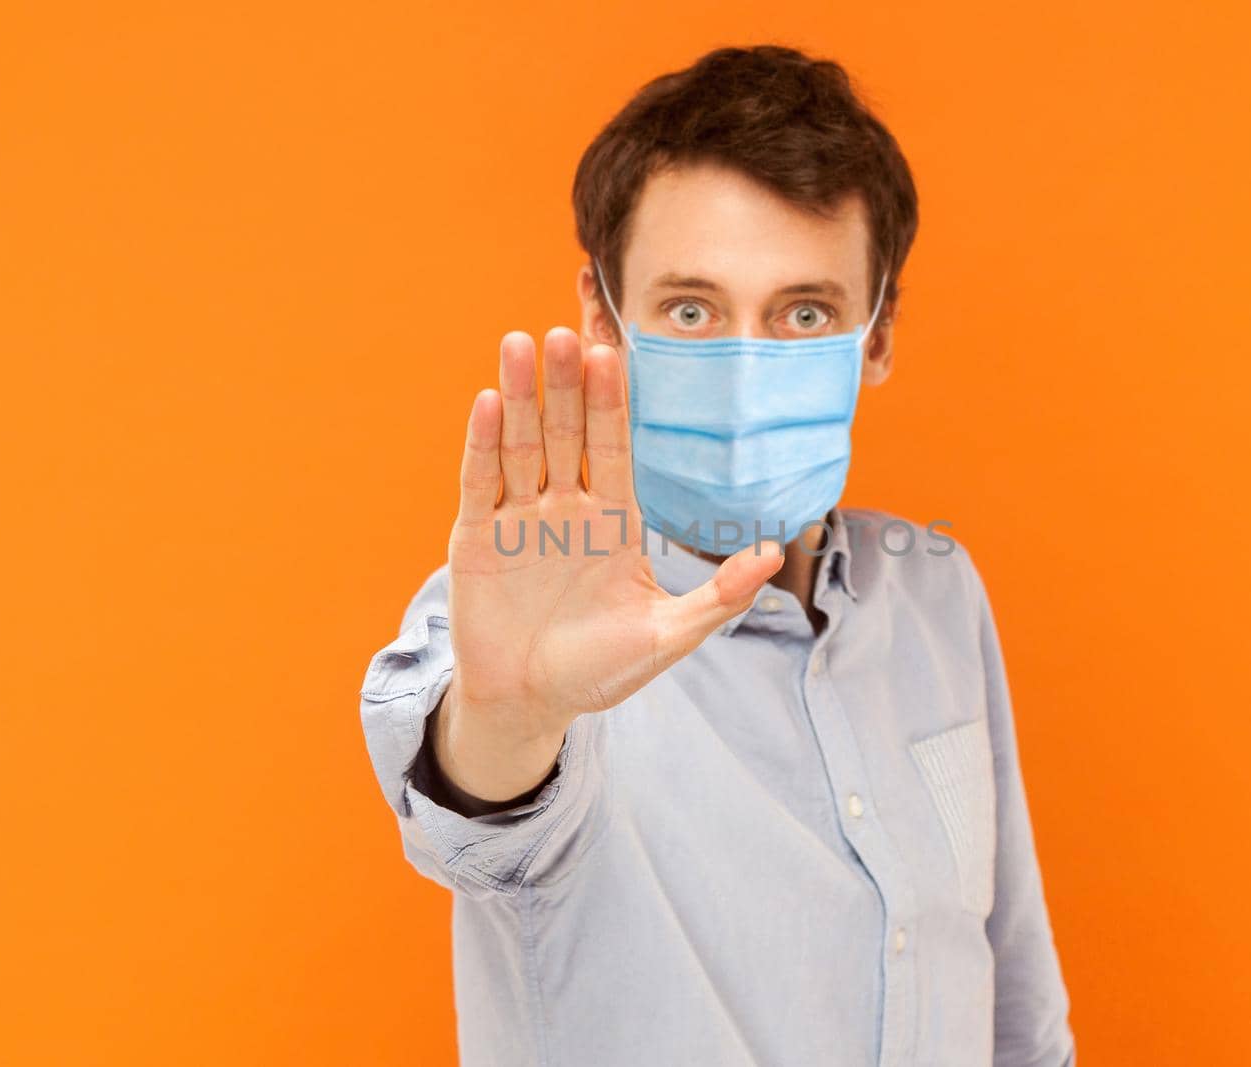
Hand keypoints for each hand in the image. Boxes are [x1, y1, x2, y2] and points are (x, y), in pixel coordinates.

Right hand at [435, 327, 782, 802]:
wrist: (529, 705)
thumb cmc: (599, 672)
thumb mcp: (666, 637)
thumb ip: (718, 597)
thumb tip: (774, 553)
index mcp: (613, 521)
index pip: (614, 449)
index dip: (614, 405)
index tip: (615, 356)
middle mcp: (567, 508)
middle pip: (567, 433)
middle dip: (568, 385)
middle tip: (566, 331)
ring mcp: (519, 519)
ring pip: (522, 444)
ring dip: (521, 395)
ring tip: (519, 343)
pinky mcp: (476, 538)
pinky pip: (481, 483)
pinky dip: (483, 444)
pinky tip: (488, 403)